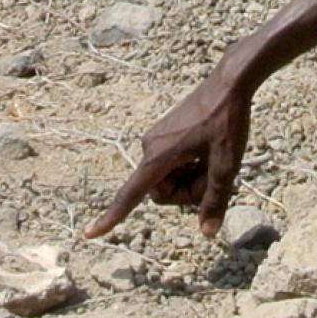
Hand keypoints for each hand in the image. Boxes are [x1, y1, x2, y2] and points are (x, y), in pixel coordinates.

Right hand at [85, 70, 253, 239]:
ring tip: (213, 156)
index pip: (130, 196)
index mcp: (158, 157)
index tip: (88, 234)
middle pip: (162, 192)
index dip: (111, 217)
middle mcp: (149, 149)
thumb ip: (215, 200)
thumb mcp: (226, 165)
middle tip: (215, 170)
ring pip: (169, 179)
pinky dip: (189, 165)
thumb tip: (207, 232)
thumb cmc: (227, 121)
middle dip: (188, 191)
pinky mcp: (164, 136)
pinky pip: (171, 165)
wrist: (228, 83)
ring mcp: (155, 141)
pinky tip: (207, 148)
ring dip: (191, 177)